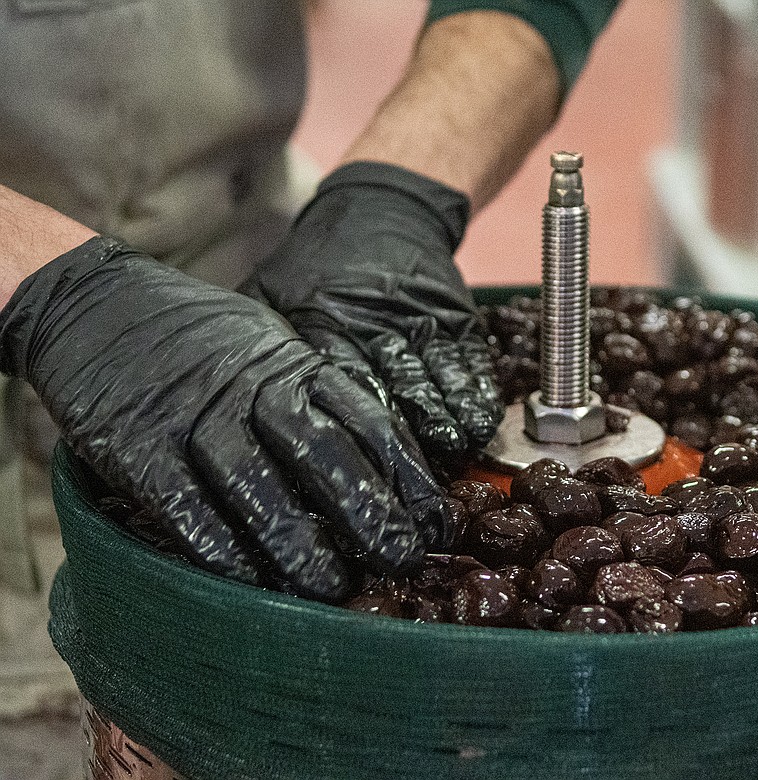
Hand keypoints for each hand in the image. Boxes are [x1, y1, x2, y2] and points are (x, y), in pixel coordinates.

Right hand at [0, 237, 445, 601]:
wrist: (95, 304)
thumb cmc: (197, 335)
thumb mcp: (271, 344)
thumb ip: (315, 394)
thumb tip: (377, 457)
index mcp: (294, 366)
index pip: (368, 420)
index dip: (409, 475)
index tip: (439, 520)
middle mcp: (251, 390)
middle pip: (323, 454)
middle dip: (369, 511)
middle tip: (402, 559)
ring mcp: (194, 417)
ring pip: (257, 485)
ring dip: (298, 541)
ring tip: (332, 586)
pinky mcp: (138, 447)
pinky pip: (184, 504)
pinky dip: (217, 545)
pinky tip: (245, 580)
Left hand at [242, 162, 502, 472]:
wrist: (384, 208)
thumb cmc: (318, 264)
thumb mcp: (269, 293)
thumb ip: (249, 345)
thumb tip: (211, 406)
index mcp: (322, 320)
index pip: (336, 387)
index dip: (345, 435)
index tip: (350, 473)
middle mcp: (374, 321)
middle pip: (392, 393)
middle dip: (400, 446)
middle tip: (404, 486)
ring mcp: (421, 319)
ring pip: (437, 382)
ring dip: (444, 426)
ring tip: (446, 462)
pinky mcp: (456, 317)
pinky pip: (470, 363)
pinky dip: (476, 398)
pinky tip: (476, 428)